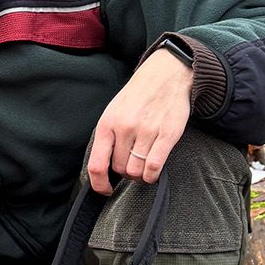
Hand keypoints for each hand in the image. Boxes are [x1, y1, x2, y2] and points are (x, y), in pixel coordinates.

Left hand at [87, 48, 191, 194]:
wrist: (165, 75)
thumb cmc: (137, 96)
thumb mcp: (113, 112)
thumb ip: (108, 137)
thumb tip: (103, 168)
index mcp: (107, 124)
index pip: (97, 165)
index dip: (99, 184)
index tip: (105, 190)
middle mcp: (124, 128)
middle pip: (120, 169)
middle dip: (125, 173)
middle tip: (132, 164)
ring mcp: (146, 131)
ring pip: (137, 172)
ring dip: (140, 176)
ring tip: (143, 166)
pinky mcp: (167, 134)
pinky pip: (154, 167)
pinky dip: (152, 175)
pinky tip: (153, 172)